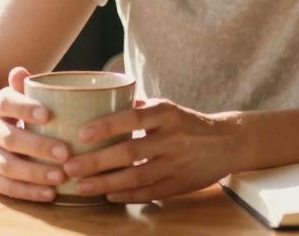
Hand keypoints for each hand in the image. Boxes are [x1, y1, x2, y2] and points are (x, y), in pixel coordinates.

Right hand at [0, 66, 71, 202]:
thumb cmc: (16, 112)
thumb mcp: (19, 95)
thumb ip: (25, 86)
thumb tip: (21, 71)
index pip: (6, 103)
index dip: (25, 108)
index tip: (48, 115)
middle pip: (8, 138)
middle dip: (37, 147)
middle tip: (65, 152)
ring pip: (6, 166)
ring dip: (34, 173)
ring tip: (61, 176)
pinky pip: (5, 188)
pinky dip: (28, 192)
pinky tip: (50, 193)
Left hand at [59, 98, 240, 203]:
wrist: (228, 142)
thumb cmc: (188, 123)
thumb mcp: (168, 108)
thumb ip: (138, 108)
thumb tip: (101, 102)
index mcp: (167, 113)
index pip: (133, 117)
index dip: (107, 126)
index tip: (81, 134)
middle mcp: (173, 137)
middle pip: (130, 152)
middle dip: (97, 162)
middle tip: (70, 167)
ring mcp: (177, 163)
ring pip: (137, 176)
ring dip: (106, 183)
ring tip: (82, 186)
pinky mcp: (181, 184)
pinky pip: (150, 192)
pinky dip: (128, 195)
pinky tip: (108, 196)